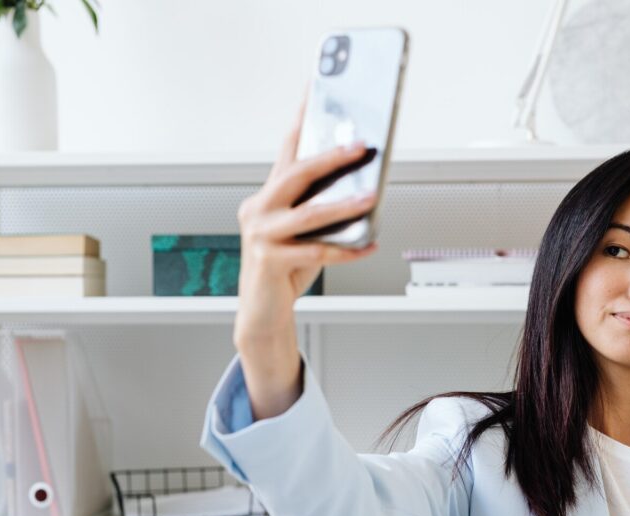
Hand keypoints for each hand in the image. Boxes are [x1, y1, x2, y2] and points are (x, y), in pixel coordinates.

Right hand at [233, 102, 378, 350]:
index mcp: (266, 195)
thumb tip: (362, 190)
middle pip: (296, 174)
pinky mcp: (269, 262)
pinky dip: (348, 249)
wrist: (262, 312)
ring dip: (344, 205)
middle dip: (330, 157)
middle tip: (361, 146)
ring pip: (309, 214)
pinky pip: (317, 252)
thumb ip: (321, 208)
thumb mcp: (303, 232)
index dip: (301, 117)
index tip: (316, 88)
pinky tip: (370, 245)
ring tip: (371, 198)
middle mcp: (258, 209)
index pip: (287, 148)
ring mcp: (260, 235)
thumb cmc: (286, 269)